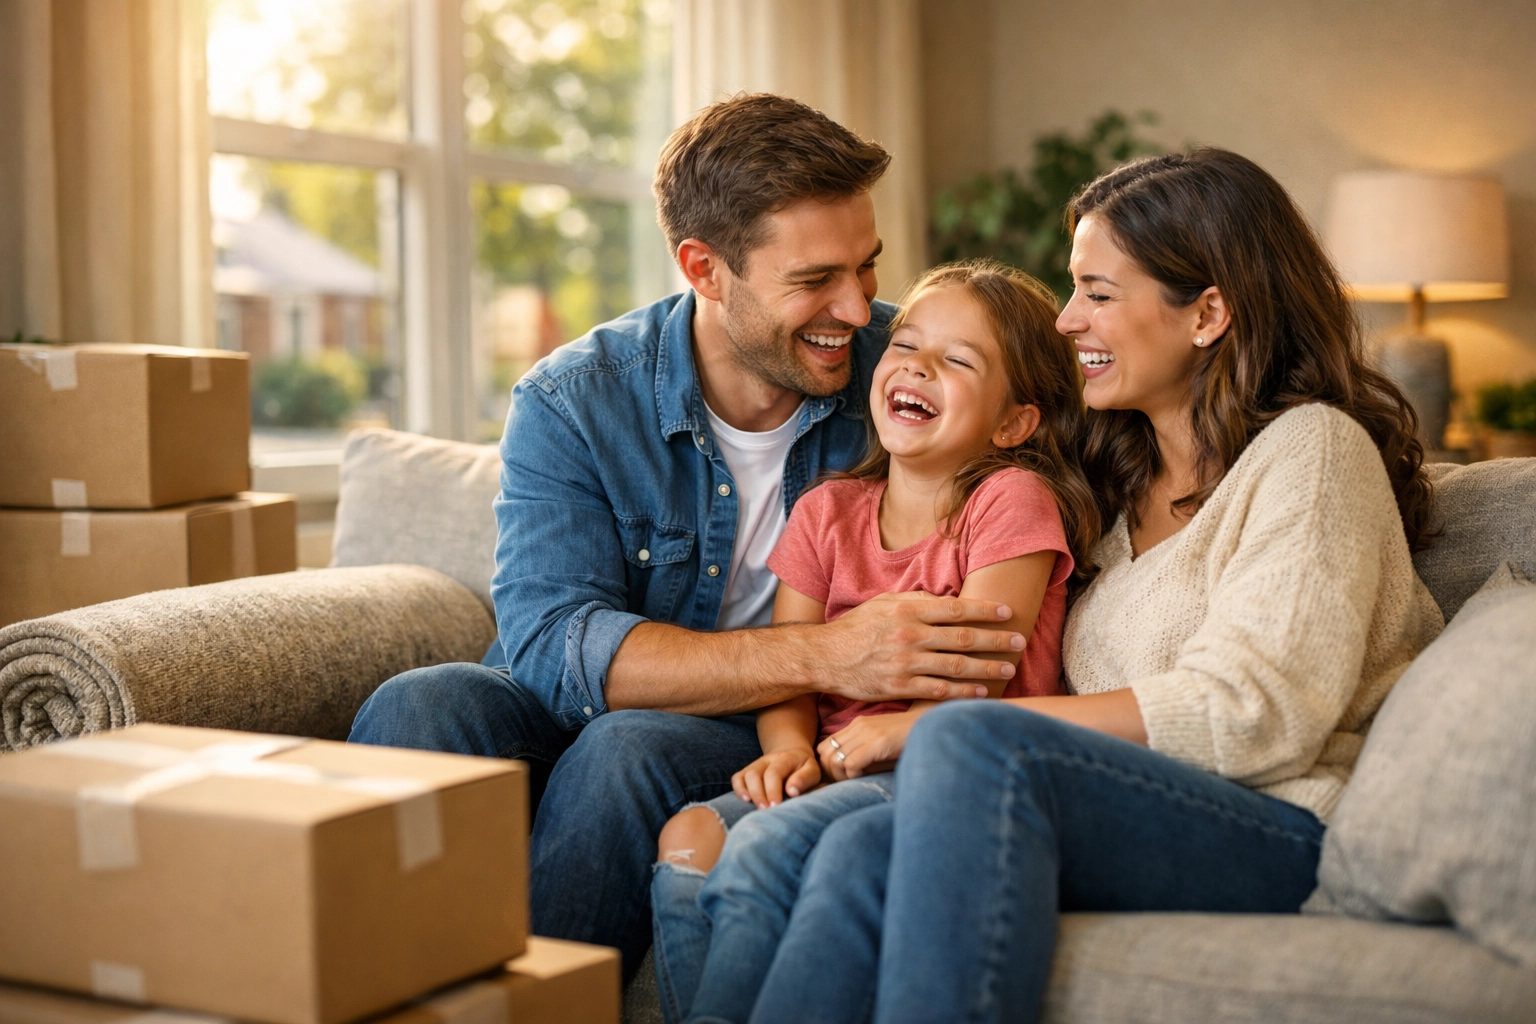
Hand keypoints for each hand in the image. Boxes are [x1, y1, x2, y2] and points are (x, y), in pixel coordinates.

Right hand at [732, 748, 821, 807]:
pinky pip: (737, 778)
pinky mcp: (748, 771)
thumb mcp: (812, 770)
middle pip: (756, 774)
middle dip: (760, 794)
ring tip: (758, 808)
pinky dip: (739, 789)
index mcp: (785, 758)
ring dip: (750, 793)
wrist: (792, 756)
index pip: (774, 772)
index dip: (773, 789)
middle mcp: (768, 759)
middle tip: (766, 811)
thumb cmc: (804, 769)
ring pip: (746, 775)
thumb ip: (805, 779)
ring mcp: (757, 765)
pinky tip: (746, 800)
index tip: (776, 806)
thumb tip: (792, 792)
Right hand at [814, 593, 1024, 702]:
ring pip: (956, 666)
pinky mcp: (899, 688)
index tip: (1007, 613)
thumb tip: (947, 599)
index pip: (956, 609)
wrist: (824, 657)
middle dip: (996, 640)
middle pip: (963, 638)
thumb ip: (915, 600)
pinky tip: (983, 691)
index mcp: (907, 611)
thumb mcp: (883, 604)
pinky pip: (939, 691)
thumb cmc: (857, 627)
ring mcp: (905, 664)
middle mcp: (909, 636)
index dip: (985, 610)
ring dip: (987, 668)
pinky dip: (964, 692)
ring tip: (1010, 669)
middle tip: (1020, 641)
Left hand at [817, 710, 923, 780]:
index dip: (829, 765)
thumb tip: (845, 775)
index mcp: (857, 725)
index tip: (843, 776)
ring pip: (834, 759)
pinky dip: (854, 775)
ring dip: (841, 776)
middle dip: (830, 773)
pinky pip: (851, 764)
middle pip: (824, 753)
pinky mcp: (878, 741)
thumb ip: (863, 754)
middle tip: (847, 782)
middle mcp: (858, 726)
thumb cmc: (910, 740)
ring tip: (856, 780)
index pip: (825, 746)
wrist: (936, 725)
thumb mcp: (881, 745)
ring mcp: (867, 732)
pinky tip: (867, 776)